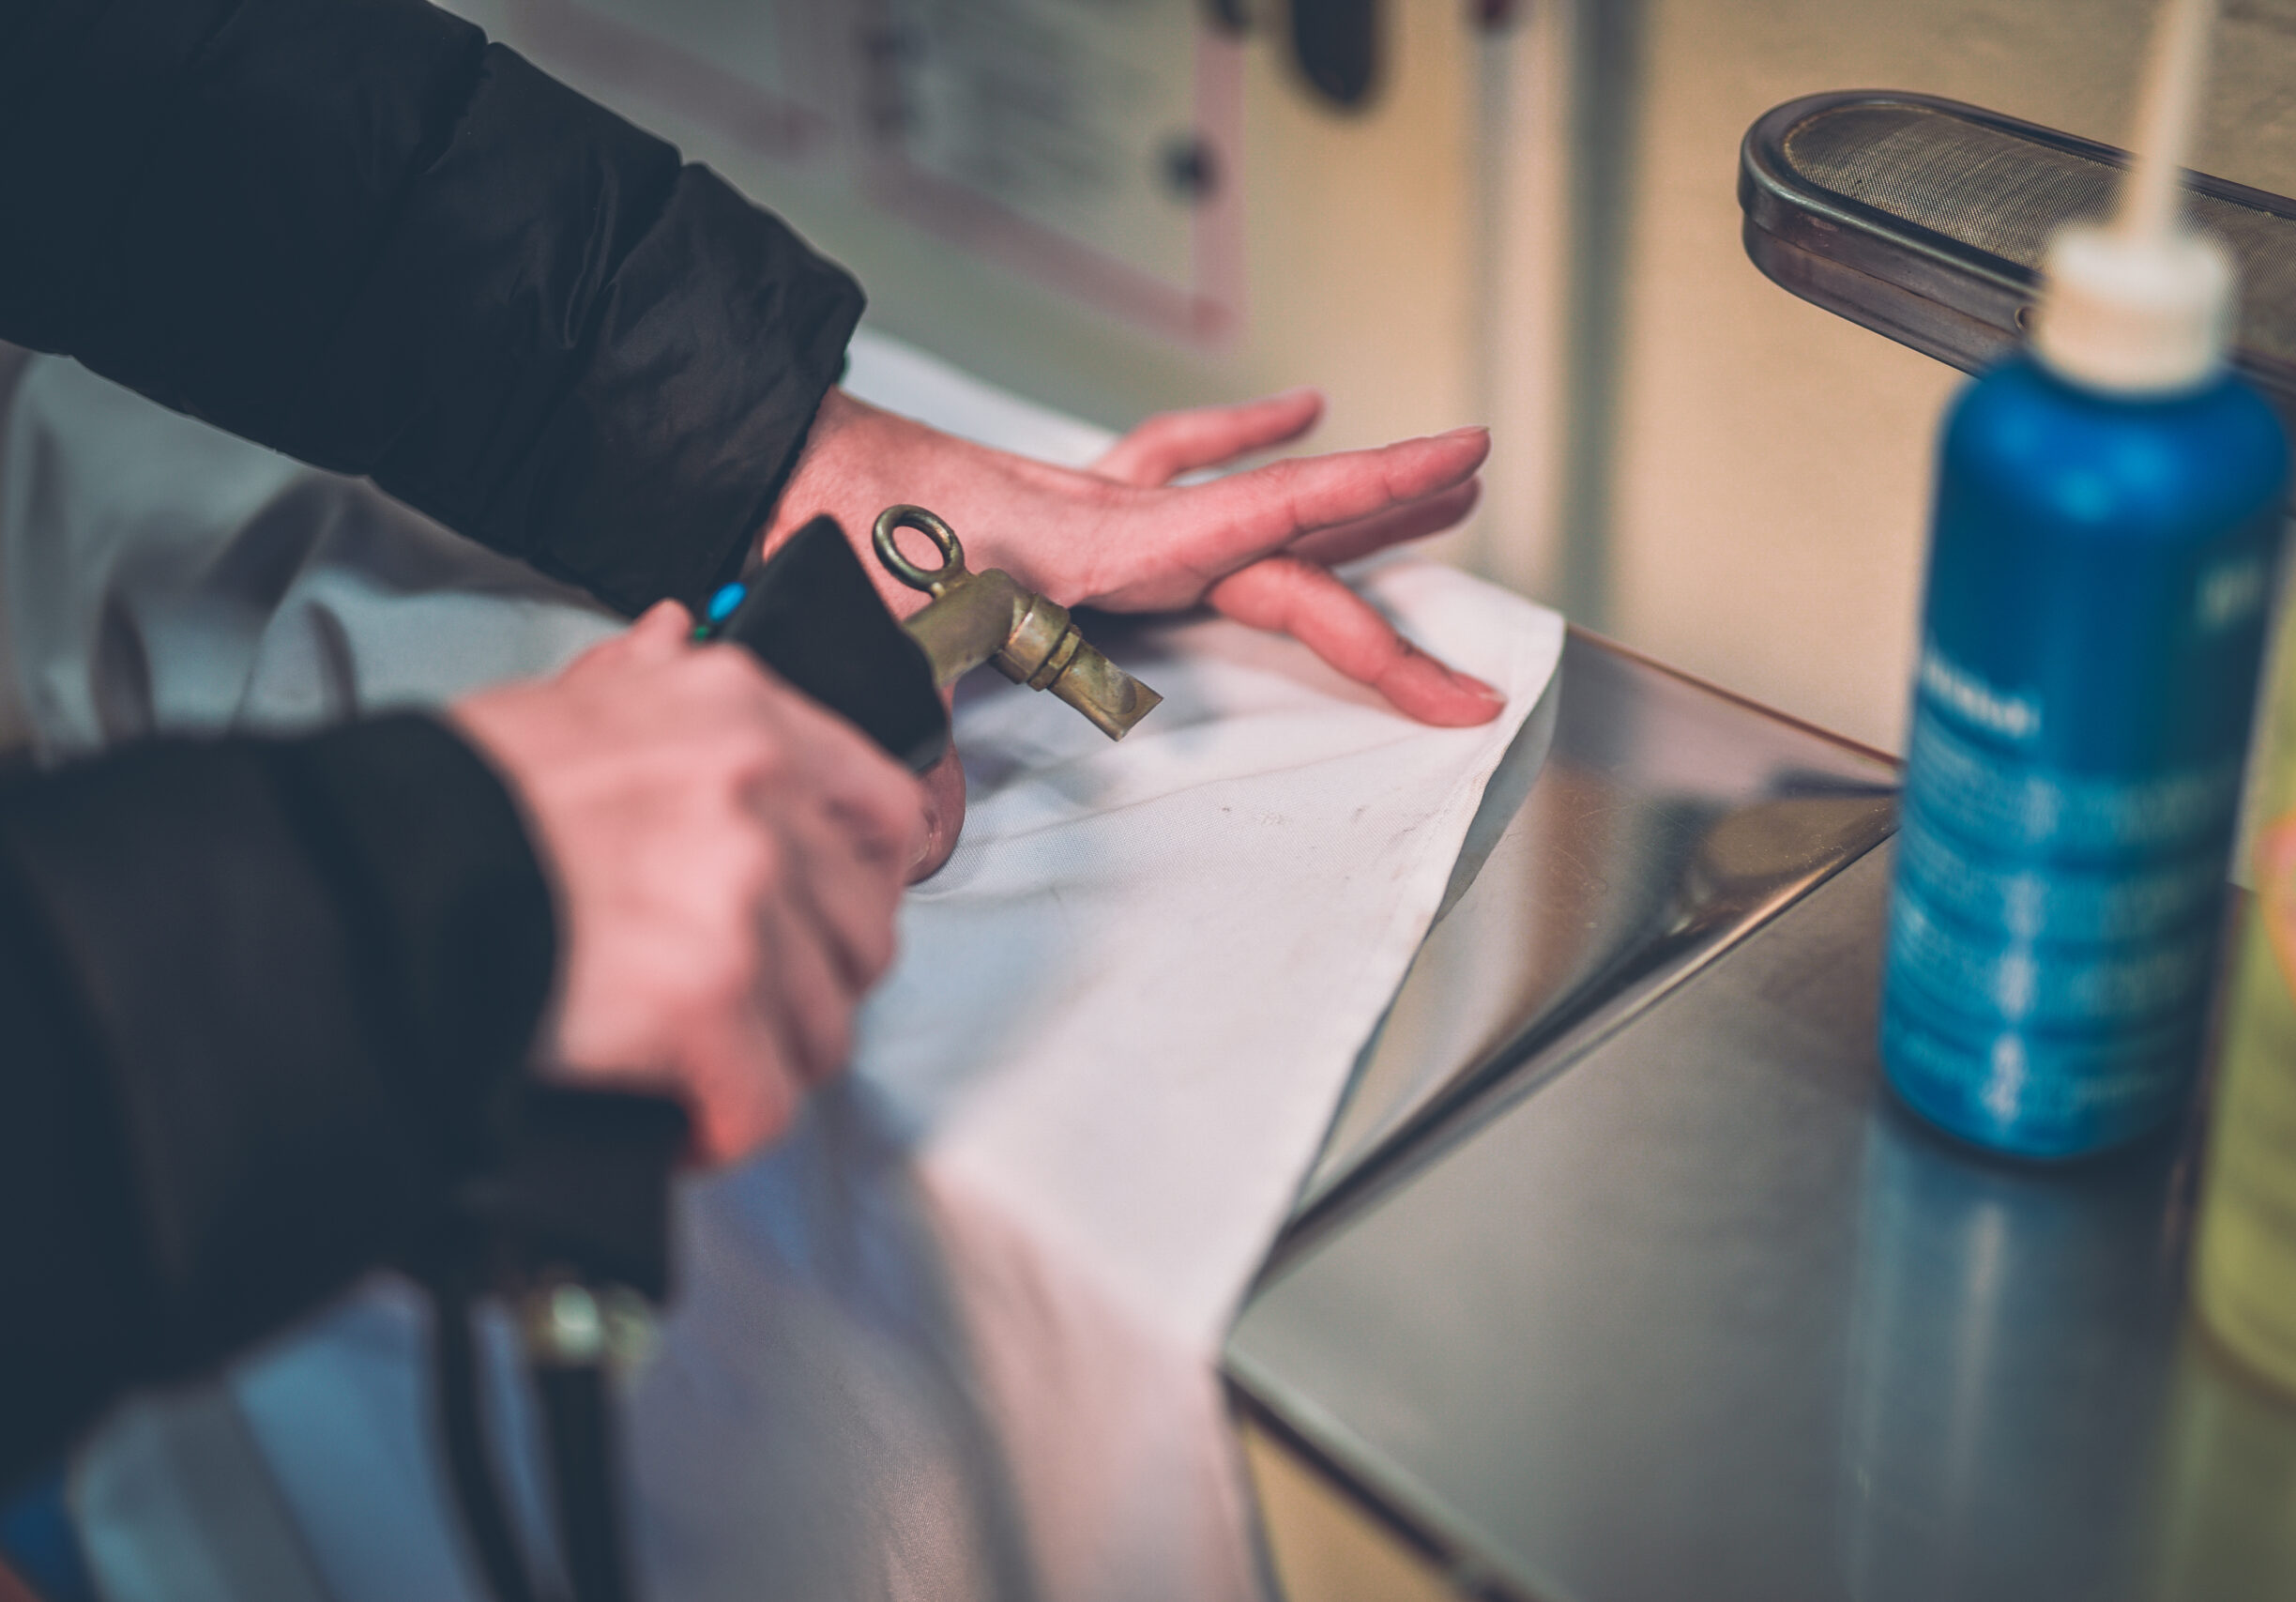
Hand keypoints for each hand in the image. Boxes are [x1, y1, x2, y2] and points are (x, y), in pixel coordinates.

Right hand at [451, 603, 932, 1163]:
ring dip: (761, 1065)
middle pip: (861, 932)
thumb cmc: (444, 808)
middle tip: (737, 1016)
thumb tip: (676, 635)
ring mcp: (742, 891)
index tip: (826, 930)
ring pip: (823, 1026)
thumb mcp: (550, 706)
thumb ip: (636, 680)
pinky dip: (721, 1128)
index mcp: (737, 711)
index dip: (861, 887)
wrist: (363, 886)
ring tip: (691, 1070)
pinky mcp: (710, 991)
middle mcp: (759, 791)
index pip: (881, 807)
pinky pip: (764, 1098)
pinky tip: (672, 1119)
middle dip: (806, 991)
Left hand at [767, 388, 1505, 728]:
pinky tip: (1294, 409)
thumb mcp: (876, 643)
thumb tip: (929, 841)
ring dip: (1354, 500)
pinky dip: (1245, 441)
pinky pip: (1179, 471)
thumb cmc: (833, 537)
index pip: (1269, 530)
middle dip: (1387, 617)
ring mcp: (1102, 511)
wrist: (781, 461)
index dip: (1373, 527)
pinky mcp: (1071, 513)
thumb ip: (912, 743)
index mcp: (1103, 548)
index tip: (1464, 479)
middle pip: (1287, 557)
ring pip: (1254, 502)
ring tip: (1448, 491)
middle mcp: (1122, 523)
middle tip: (1472, 670)